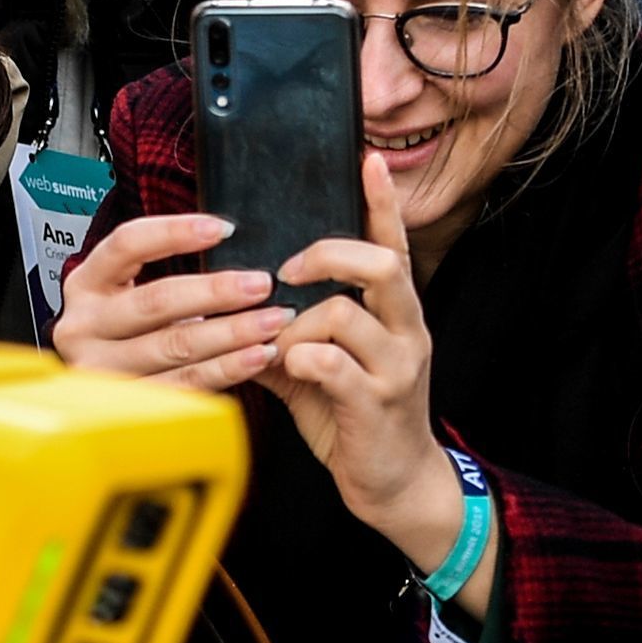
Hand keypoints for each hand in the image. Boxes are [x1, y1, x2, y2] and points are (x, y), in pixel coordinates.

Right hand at [51, 209, 280, 389]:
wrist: (96, 397)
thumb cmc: (127, 331)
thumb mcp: (128, 293)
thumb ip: (164, 271)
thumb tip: (231, 246)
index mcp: (85, 285)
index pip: (127, 244)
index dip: (175, 232)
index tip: (223, 229)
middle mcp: (84, 326)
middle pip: (156, 301)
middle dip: (216, 291)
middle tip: (261, 284)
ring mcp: (102, 369)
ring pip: (175, 345)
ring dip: (233, 332)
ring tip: (272, 320)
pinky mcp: (129, 403)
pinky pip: (186, 382)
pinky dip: (228, 368)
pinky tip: (257, 356)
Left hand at [257, 152, 466, 566]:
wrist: (395, 483)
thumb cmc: (355, 418)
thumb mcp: (321, 367)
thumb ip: (288, 331)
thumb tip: (235, 306)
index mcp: (394, 313)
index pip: (394, 244)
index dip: (382, 202)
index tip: (367, 159)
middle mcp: (406, 330)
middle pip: (382, 264)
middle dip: (329, 254)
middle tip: (289, 270)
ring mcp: (395, 366)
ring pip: (346, 313)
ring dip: (297, 323)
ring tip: (280, 346)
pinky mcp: (376, 402)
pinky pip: (330, 363)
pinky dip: (297, 358)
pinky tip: (286, 368)